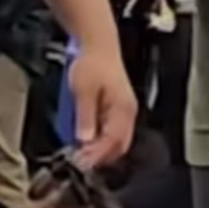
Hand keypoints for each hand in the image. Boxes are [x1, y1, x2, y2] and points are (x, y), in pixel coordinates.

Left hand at [69, 47, 137, 169]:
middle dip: (101, 157)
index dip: (97, 155)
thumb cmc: (91, 63)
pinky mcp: (117, 112)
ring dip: (101, 151)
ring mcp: (124, 114)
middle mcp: (127, 114)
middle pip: (118, 147)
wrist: (98, 44)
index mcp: (122, 109)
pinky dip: (101, 142)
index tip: (81, 163)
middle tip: (80, 162)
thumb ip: (85, 116)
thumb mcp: (83, 90)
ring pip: (116, 143)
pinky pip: (113, 134)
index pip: (113, 141)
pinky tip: (87, 142)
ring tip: (82, 154)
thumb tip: (85, 140)